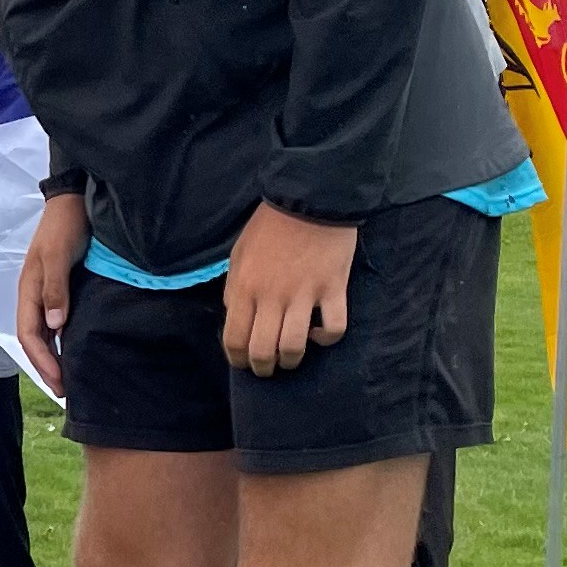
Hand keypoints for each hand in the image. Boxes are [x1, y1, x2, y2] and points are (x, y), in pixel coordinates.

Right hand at [14, 193, 86, 391]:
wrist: (75, 198)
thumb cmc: (66, 225)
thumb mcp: (59, 254)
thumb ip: (55, 289)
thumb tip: (54, 327)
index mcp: (29, 289)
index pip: (29, 335)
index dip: (42, 362)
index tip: (59, 383)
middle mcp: (35, 295)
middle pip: (35, 340)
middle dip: (47, 367)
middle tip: (65, 392)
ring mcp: (47, 292)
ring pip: (44, 334)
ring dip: (54, 357)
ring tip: (69, 379)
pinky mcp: (61, 288)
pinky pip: (57, 322)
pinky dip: (62, 341)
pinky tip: (74, 350)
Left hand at [221, 203, 354, 375]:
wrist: (310, 197)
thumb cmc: (270, 225)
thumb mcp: (239, 253)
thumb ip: (234, 287)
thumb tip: (233, 315)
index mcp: (245, 287)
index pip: (234, 338)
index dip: (236, 359)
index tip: (242, 364)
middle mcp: (272, 296)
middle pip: (262, 350)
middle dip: (263, 368)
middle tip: (267, 369)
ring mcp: (304, 294)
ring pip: (294, 347)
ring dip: (291, 360)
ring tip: (291, 358)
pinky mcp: (333, 289)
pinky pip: (334, 328)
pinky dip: (327, 338)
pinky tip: (320, 333)